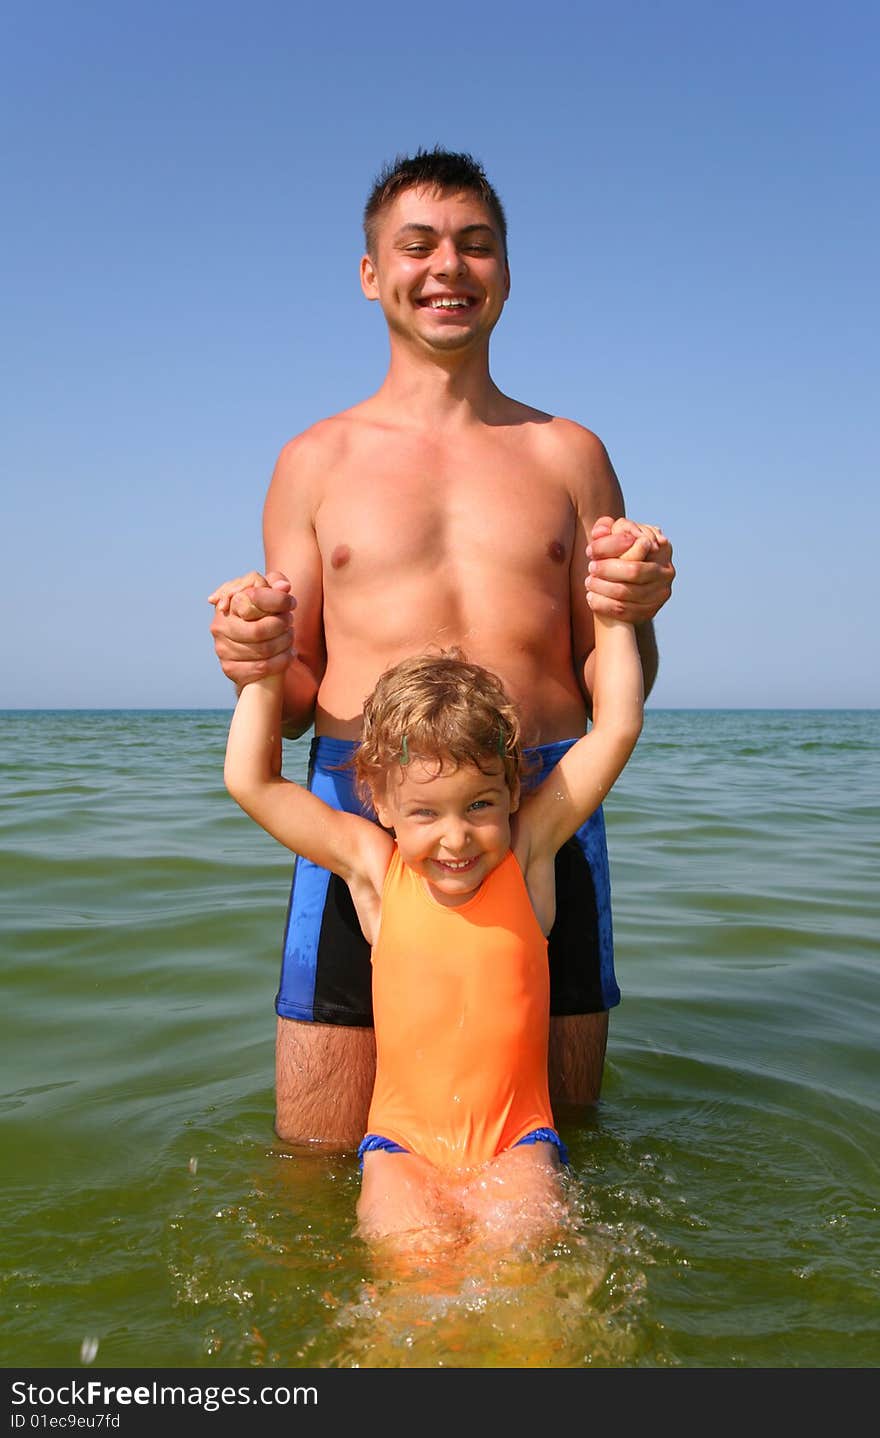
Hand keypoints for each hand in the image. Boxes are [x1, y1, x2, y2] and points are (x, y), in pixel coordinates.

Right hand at [208, 570, 294, 684]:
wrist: (252, 645)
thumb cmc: (261, 612)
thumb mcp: (267, 592)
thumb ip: (275, 582)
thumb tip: (284, 587)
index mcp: (228, 602)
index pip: (253, 599)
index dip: (277, 601)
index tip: (291, 604)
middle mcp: (220, 626)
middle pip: (258, 630)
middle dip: (282, 625)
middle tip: (290, 621)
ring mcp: (222, 649)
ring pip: (263, 650)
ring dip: (285, 642)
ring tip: (290, 635)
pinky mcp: (230, 669)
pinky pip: (262, 668)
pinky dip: (282, 660)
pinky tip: (289, 653)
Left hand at [585, 517, 674, 621]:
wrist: (627, 583)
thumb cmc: (619, 553)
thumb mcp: (615, 535)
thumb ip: (606, 528)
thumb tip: (601, 531)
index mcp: (662, 547)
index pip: (636, 546)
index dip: (609, 548)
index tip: (590, 551)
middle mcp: (666, 571)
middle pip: (634, 571)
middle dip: (607, 569)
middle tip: (590, 567)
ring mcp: (660, 594)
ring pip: (627, 593)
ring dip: (602, 588)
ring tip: (588, 582)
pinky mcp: (650, 612)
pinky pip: (624, 612)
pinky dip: (604, 605)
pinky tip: (591, 598)